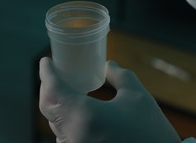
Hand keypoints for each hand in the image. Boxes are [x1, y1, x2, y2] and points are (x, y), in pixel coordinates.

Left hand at [39, 57, 180, 142]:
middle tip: (54, 73)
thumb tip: (108, 65)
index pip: (54, 90)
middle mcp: (73, 135)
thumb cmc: (149, 129)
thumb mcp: (137, 96)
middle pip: (49, 107)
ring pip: (55, 124)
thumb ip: (119, 76)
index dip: (46, 73)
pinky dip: (64, 121)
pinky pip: (65, 137)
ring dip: (55, 105)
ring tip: (63, 89)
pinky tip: (74, 112)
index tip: (46, 61)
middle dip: (48, 87)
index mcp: (84, 116)